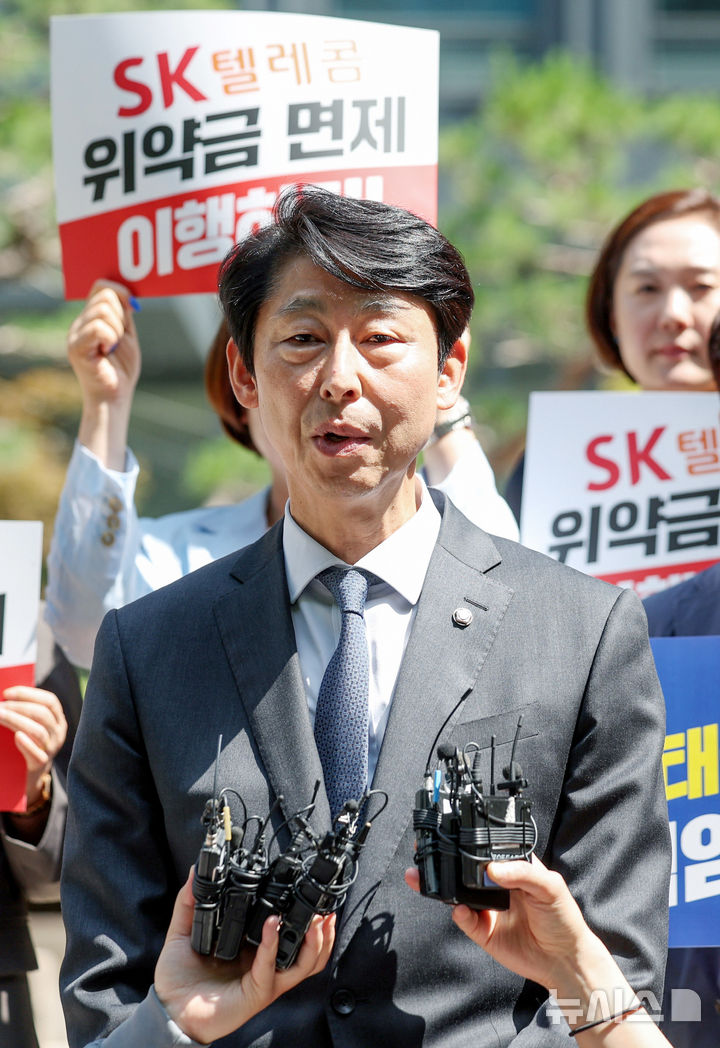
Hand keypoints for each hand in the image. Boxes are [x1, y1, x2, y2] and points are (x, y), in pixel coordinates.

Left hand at [0, 685, 66, 804]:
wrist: (30, 775)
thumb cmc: (27, 743)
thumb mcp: (31, 725)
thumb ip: (25, 712)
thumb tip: (5, 697)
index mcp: (58, 719)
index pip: (49, 700)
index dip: (28, 694)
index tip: (6, 693)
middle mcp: (58, 732)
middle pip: (43, 713)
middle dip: (19, 706)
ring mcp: (52, 748)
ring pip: (38, 731)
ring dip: (16, 720)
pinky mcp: (41, 764)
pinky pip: (37, 754)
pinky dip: (27, 744)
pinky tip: (17, 736)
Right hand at [67, 279, 140, 408]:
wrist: (114, 396)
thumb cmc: (121, 369)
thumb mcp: (127, 335)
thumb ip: (125, 314)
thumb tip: (127, 294)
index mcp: (91, 317)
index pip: (100, 286)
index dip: (119, 291)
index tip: (132, 308)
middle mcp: (80, 322)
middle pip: (105, 295)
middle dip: (121, 316)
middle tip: (119, 339)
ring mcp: (75, 333)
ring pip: (104, 310)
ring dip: (118, 330)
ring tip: (112, 348)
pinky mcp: (75, 346)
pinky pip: (99, 328)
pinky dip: (111, 338)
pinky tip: (107, 352)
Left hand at [155, 871, 335, 1043]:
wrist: (169, 1010)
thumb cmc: (179, 979)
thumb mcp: (183, 933)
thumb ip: (189, 903)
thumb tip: (196, 872)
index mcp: (256, 952)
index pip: (290, 934)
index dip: (307, 917)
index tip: (311, 893)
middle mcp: (266, 966)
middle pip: (310, 953)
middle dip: (324, 933)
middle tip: (327, 910)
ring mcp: (265, 980)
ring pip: (304, 965)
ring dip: (314, 941)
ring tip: (315, 919)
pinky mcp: (256, 992)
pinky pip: (271, 967)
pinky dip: (274, 944)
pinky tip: (272, 925)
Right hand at [405, 857, 603, 992]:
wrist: (566, 961)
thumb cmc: (563, 917)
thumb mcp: (550, 886)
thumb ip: (523, 872)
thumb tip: (492, 868)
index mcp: (512, 867)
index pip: (487, 848)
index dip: (471, 839)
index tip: (453, 831)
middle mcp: (496, 885)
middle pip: (465, 869)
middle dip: (445, 859)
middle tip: (428, 849)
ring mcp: (488, 908)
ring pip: (458, 893)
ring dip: (441, 885)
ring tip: (425, 876)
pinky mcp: (484, 932)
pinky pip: (465, 920)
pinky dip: (458, 913)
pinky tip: (459, 908)